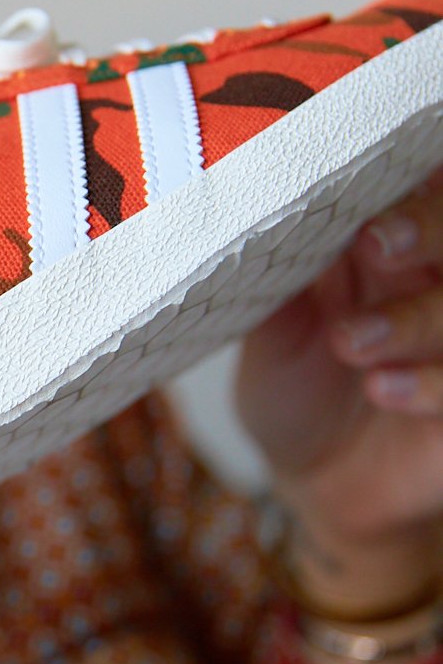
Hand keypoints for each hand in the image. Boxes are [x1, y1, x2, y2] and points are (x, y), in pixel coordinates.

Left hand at [236, 174, 442, 604]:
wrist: (319, 481)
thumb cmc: (295, 389)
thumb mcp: (270, 336)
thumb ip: (270, 282)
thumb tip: (240, 226)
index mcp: (388, 245)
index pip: (413, 188)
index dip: (403, 181)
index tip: (363, 196)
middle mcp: (433, 281)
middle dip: (427, 228)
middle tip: (376, 243)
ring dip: (414, 318)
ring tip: (352, 343)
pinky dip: (430, 383)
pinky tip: (383, 389)